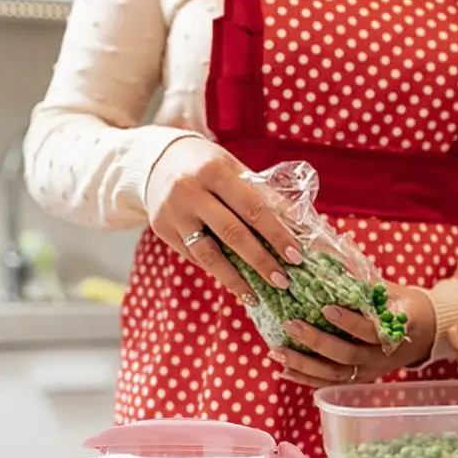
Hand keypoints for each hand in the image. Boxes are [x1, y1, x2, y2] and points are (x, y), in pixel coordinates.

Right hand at [145, 136, 301, 300]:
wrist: (156, 161)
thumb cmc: (208, 166)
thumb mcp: (235, 170)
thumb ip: (265, 196)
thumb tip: (301, 228)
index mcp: (215, 171)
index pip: (252, 207)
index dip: (275, 234)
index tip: (295, 257)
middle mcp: (190, 191)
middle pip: (232, 233)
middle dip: (261, 261)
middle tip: (283, 281)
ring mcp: (173, 212)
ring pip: (208, 255)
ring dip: (236, 279)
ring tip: (256, 296)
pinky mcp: (163, 230)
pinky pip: (195, 257)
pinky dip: (218, 272)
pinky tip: (235, 284)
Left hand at [271, 285, 436, 387]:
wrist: (424, 333)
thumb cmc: (403, 305)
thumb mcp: (390, 288)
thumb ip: (360, 276)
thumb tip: (321, 250)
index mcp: (396, 330)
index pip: (372, 330)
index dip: (350, 322)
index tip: (326, 308)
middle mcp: (383, 356)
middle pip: (348, 355)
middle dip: (317, 342)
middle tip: (292, 324)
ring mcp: (370, 370)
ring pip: (335, 374)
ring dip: (304, 364)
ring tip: (277, 351)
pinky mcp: (360, 379)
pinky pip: (330, 384)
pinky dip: (305, 379)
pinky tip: (283, 370)